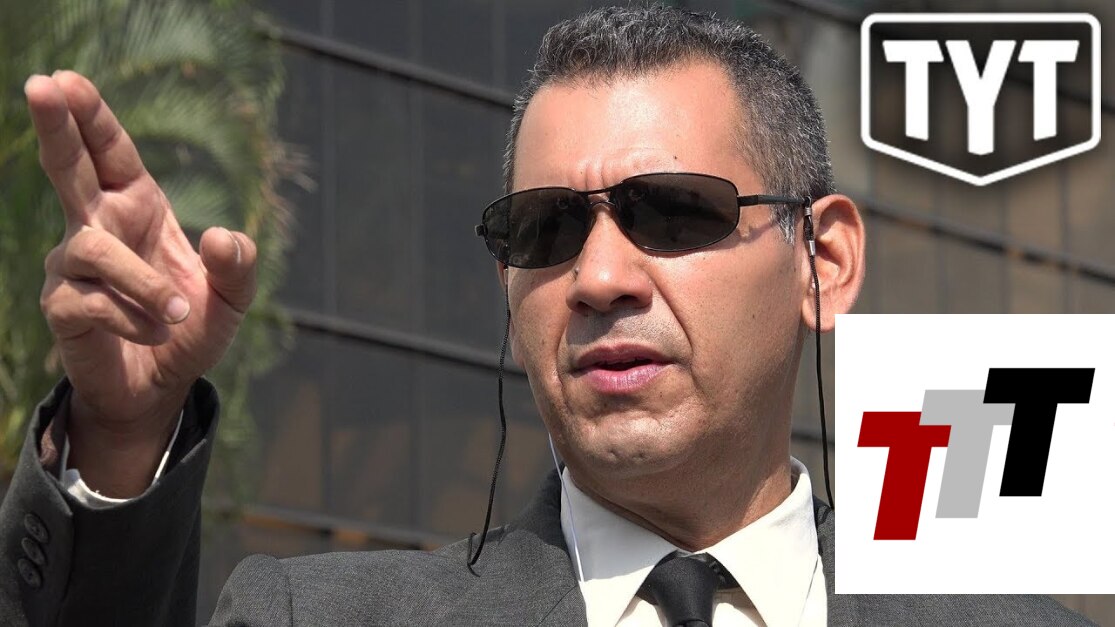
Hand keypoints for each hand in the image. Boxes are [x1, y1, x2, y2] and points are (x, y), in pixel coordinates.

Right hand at [27, 71, 257, 495]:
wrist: (160, 386)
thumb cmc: (189, 329)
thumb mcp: (231, 300)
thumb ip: (238, 268)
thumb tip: (222, 235)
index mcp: (138, 209)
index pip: (111, 154)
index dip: (91, 117)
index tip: (66, 80)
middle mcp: (98, 227)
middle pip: (69, 169)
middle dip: (56, 127)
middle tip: (40, 84)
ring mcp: (72, 266)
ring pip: (94, 251)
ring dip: (145, 283)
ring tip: (178, 311)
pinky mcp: (62, 307)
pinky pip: (94, 302)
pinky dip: (136, 319)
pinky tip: (155, 332)